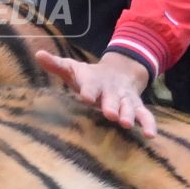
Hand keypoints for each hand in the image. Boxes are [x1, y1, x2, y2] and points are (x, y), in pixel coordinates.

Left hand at [33, 50, 158, 139]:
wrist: (118, 73)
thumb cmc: (89, 77)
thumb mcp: (72, 70)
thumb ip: (56, 65)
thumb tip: (38, 54)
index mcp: (93, 82)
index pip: (90, 86)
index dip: (88, 91)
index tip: (86, 97)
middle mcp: (110, 91)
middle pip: (111, 98)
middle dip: (110, 105)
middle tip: (110, 113)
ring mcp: (125, 99)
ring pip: (128, 107)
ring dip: (128, 115)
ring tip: (127, 124)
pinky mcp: (136, 107)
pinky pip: (144, 116)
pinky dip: (149, 124)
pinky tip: (151, 135)